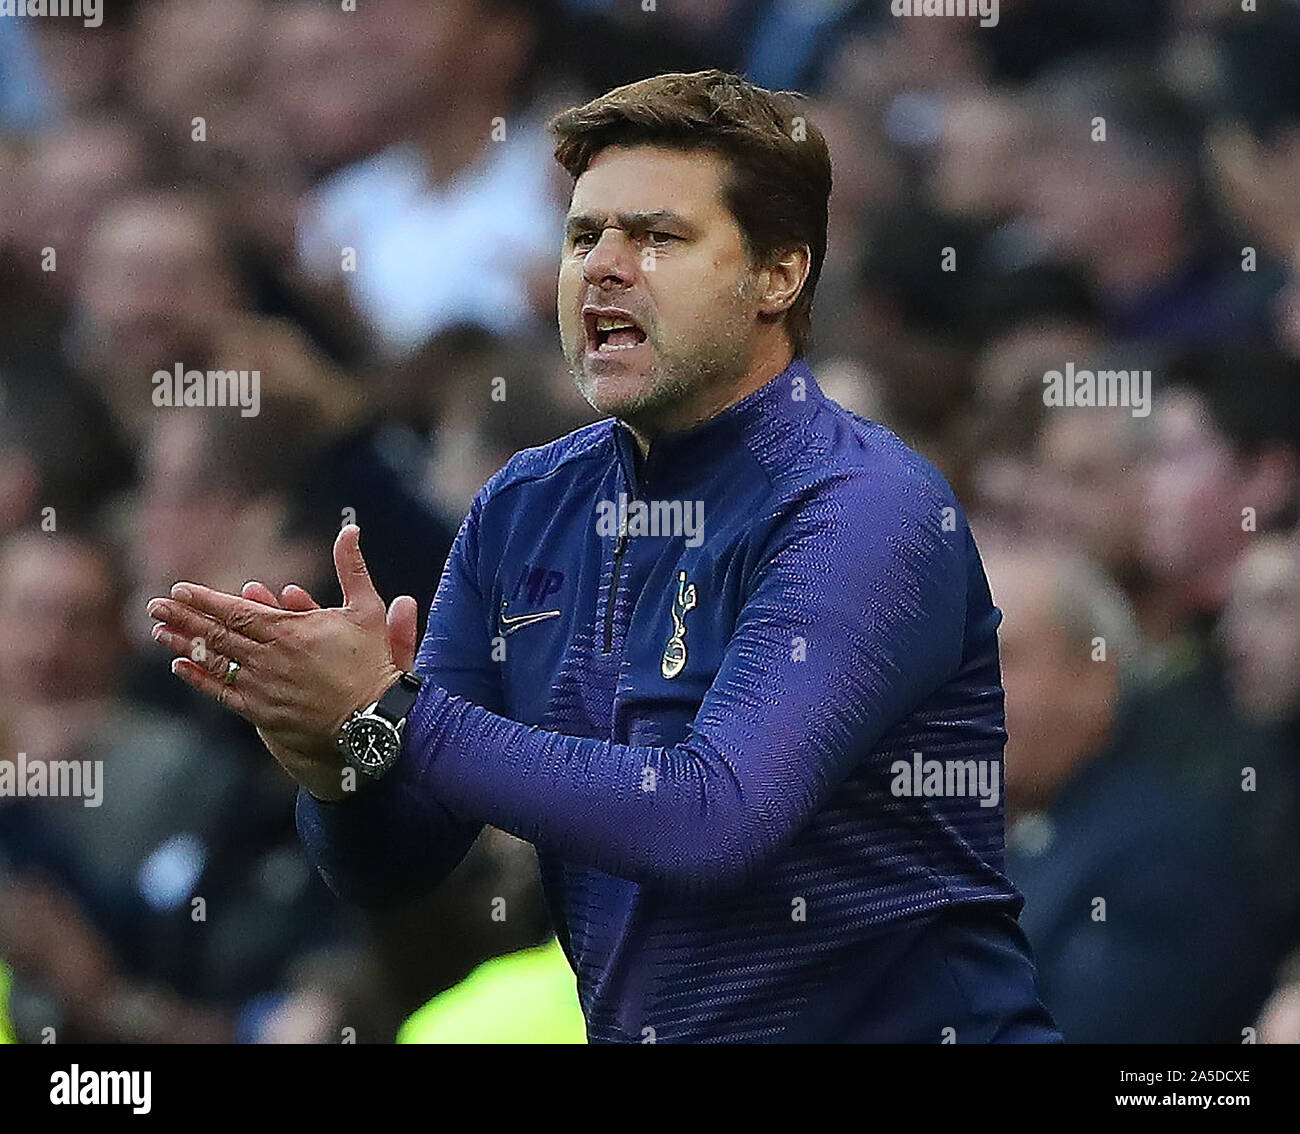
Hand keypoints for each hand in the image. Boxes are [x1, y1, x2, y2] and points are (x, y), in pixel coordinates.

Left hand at [147, 525, 418, 800]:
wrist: (370, 719)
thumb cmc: (371, 663)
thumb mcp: (367, 609)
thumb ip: (351, 568)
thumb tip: (351, 529)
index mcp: (288, 630)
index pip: (236, 611)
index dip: (206, 600)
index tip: (180, 590)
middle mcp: (268, 657)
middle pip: (216, 633)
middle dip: (183, 617)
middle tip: (154, 606)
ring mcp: (262, 686)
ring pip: (214, 660)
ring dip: (183, 644)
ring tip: (157, 632)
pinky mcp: (261, 712)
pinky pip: (221, 692)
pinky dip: (198, 678)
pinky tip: (179, 667)